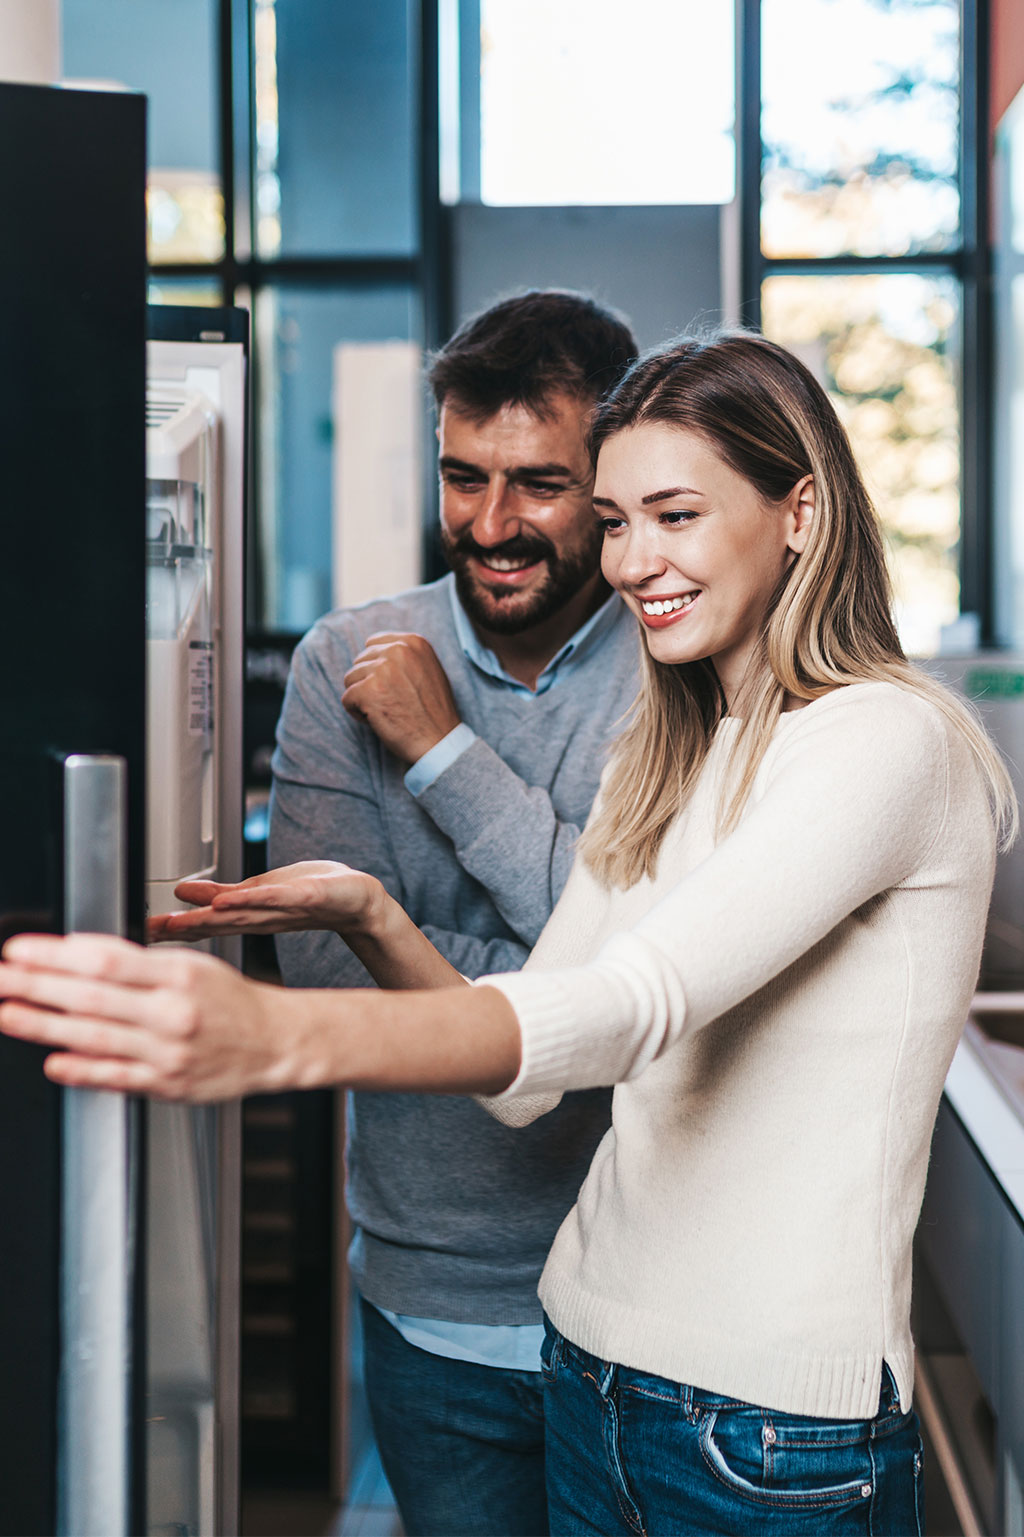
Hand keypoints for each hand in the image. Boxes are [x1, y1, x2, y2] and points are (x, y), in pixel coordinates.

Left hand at [0, 933, 300, 1100]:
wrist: (275, 1043)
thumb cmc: (229, 1001)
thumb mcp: (190, 965)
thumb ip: (136, 963)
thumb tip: (77, 953)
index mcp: (178, 975)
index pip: (105, 960)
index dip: (55, 955)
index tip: (19, 950)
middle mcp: (173, 1013)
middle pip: (92, 997)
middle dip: (37, 986)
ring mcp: (169, 1052)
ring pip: (97, 1037)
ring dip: (45, 1025)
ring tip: (7, 1013)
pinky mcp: (168, 1085)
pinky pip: (117, 1078)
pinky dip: (83, 1070)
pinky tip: (53, 1062)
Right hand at [148, 860, 383, 942]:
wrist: (360, 903)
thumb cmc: (312, 895)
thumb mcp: (259, 892)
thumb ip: (220, 894)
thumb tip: (181, 894)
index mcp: (249, 915)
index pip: (205, 923)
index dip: (173, 928)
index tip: (141, 932)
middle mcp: (262, 916)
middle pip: (217, 923)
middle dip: (182, 928)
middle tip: (149, 932)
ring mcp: (284, 908)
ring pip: (240, 914)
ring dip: (208, 918)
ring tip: (177, 921)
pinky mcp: (308, 895)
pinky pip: (276, 898)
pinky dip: (252, 899)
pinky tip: (226, 900)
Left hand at [341, 632, 460, 762]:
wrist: (439, 741)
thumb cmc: (433, 711)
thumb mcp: (428, 670)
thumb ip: (405, 656)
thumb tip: (375, 652)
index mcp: (413, 642)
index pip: (372, 644)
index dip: (376, 667)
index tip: (390, 685)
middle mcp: (397, 650)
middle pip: (360, 662)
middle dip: (369, 682)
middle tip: (391, 701)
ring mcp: (382, 670)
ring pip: (350, 679)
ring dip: (362, 698)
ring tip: (385, 710)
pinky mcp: (368, 691)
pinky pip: (347, 698)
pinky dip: (357, 713)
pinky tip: (377, 720)